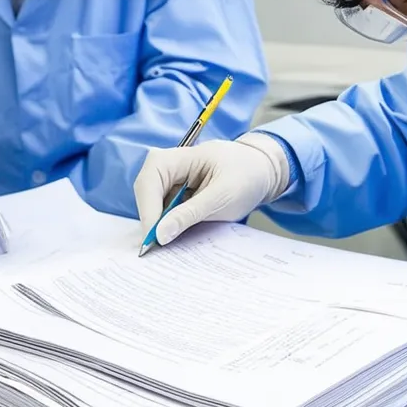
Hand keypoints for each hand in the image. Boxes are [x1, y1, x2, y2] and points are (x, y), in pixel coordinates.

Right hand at [133, 133, 290, 246]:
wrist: (261, 172)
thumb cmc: (246, 175)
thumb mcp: (222, 197)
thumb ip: (190, 214)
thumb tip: (160, 234)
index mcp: (177, 157)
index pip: (149, 182)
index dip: (148, 212)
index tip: (154, 239)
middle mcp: (166, 167)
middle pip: (145, 196)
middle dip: (151, 222)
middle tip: (159, 249)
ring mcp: (169, 182)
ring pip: (152, 207)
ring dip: (160, 227)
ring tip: (172, 245)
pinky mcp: (174, 196)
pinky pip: (163, 213)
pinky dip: (169, 226)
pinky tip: (179, 237)